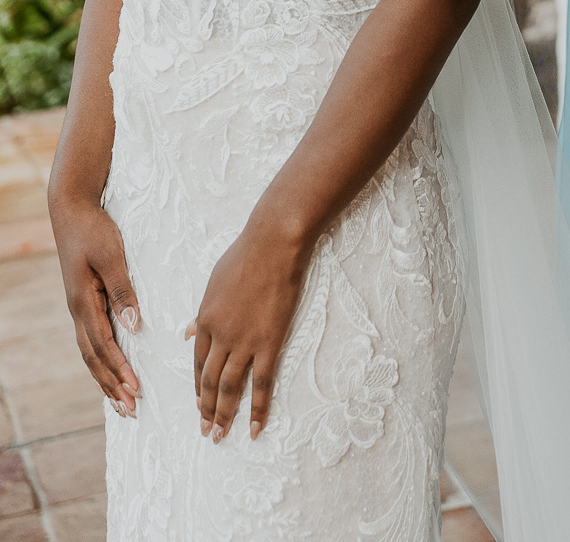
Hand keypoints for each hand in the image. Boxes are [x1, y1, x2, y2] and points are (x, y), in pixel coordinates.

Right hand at [50, 196, 140, 414]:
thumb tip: (133, 325)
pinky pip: (92, 339)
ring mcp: (80, 307)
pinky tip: (111, 369)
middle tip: (131, 410)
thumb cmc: (94, 230)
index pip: (103, 346)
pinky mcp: (85, 300)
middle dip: (112, 385)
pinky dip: (102, 360)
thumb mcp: (111, 256)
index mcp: (84, 303)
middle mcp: (79, 311)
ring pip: (91, 352)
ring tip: (122, 402)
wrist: (72, 210)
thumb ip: (122, 290)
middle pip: (94, 358)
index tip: (136, 390)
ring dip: (106, 378)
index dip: (119, 370)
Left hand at [187, 215, 309, 442]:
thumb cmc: (244, 255)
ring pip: (229, 388)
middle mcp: (220, 337)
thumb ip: (202, 312)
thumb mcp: (213, 283)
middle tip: (205, 432)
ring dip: (224, 414)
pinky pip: (262, 383)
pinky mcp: (269, 343)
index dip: (196, 386)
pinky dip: (258, 408)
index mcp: (205, 320)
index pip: (196, 362)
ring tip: (221, 435)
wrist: (273, 244)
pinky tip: (256, 427)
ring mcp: (244, 342)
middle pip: (208, 381)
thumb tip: (187, 333)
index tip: (197, 405)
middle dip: (205, 409)